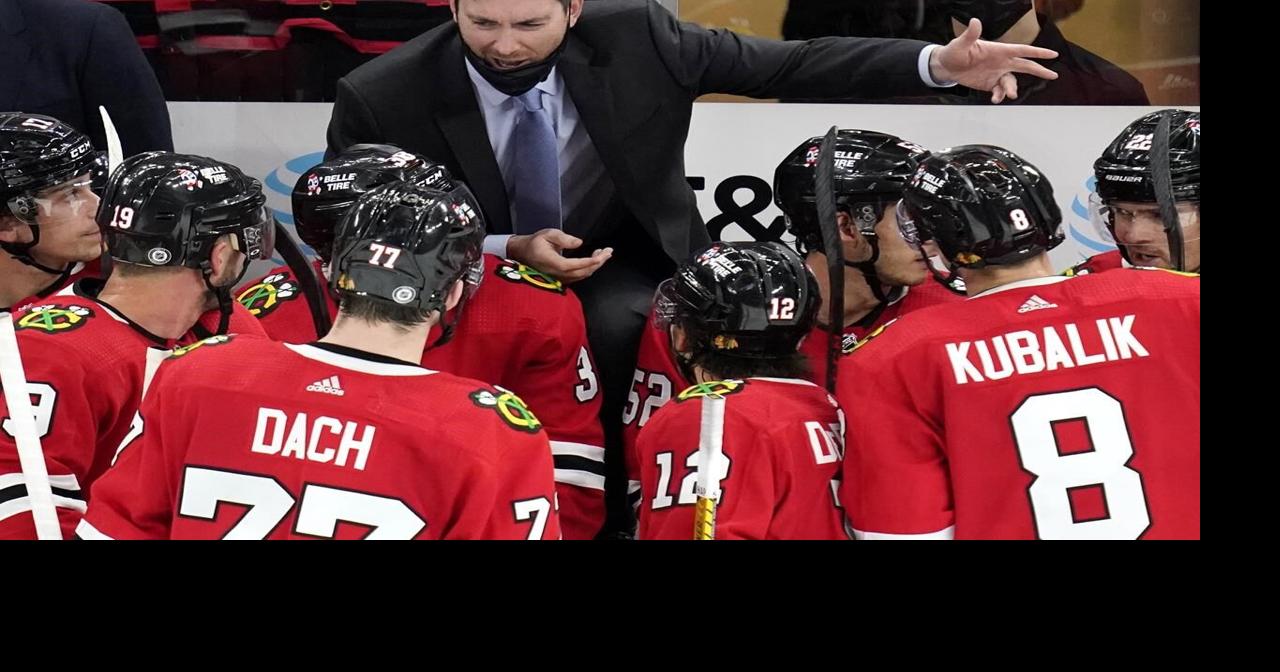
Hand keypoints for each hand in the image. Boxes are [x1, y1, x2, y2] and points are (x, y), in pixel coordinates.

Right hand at [506, 229, 612, 282]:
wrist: (523, 253)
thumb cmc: (535, 243)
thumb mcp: (548, 234)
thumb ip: (563, 238)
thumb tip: (579, 243)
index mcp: (553, 263)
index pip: (575, 265)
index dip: (590, 261)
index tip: (602, 255)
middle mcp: (557, 274)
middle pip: (582, 272)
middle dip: (598, 262)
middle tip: (608, 251)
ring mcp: (559, 279)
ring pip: (582, 275)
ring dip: (595, 265)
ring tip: (603, 253)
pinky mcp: (562, 279)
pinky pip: (579, 276)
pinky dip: (589, 269)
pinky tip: (595, 260)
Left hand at [930, 18, 1058, 103]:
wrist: (946, 67)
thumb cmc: (954, 52)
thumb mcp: (961, 43)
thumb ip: (970, 34)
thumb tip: (975, 22)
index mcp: (999, 50)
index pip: (1022, 50)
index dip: (1038, 52)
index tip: (1053, 54)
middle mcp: (1001, 62)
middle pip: (1025, 66)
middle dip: (1040, 70)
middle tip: (1053, 75)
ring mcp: (996, 73)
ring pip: (1012, 82)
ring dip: (1012, 89)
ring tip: (1009, 95)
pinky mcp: (990, 84)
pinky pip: (1000, 91)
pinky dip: (1000, 96)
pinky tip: (995, 99)